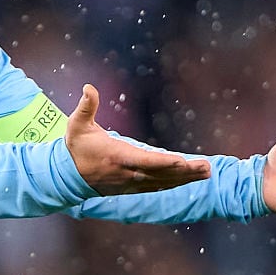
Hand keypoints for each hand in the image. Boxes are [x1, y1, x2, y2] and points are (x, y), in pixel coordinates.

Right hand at [65, 84, 210, 194]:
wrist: (68, 176)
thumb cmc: (76, 146)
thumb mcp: (76, 124)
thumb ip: (86, 106)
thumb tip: (88, 87)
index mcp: (116, 156)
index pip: (144, 161)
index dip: (164, 162)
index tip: (182, 162)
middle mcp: (127, 173)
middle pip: (160, 174)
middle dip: (185, 172)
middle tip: (207, 168)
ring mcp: (131, 183)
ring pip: (163, 182)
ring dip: (185, 178)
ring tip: (206, 172)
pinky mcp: (133, 187)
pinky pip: (158, 186)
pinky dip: (175, 183)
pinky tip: (190, 179)